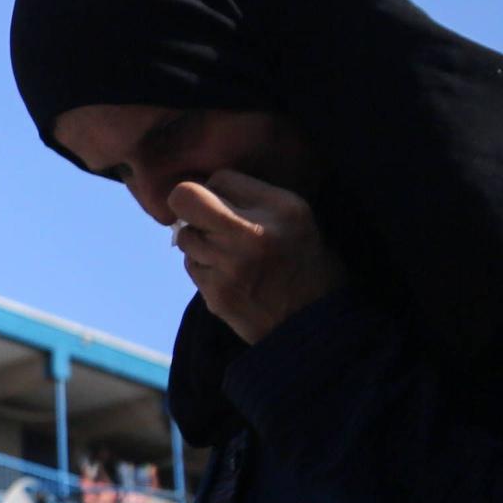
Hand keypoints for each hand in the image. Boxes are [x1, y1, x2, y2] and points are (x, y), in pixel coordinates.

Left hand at [162, 170, 345, 345]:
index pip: (220, 177)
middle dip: (187, 204)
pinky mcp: (218, 295)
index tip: (232, 206)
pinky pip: (192, 266)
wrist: (317, 325)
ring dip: (200, 241)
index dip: (220, 190)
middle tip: (204, 218)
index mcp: (282, 209)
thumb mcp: (299, 217)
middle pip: (185, 198)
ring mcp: (232, 267)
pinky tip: (231, 276)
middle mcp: (254, 234)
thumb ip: (255, 197)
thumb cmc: (307, 264)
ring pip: (185, 236)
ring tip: (228, 253)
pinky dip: (206, 267)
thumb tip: (206, 187)